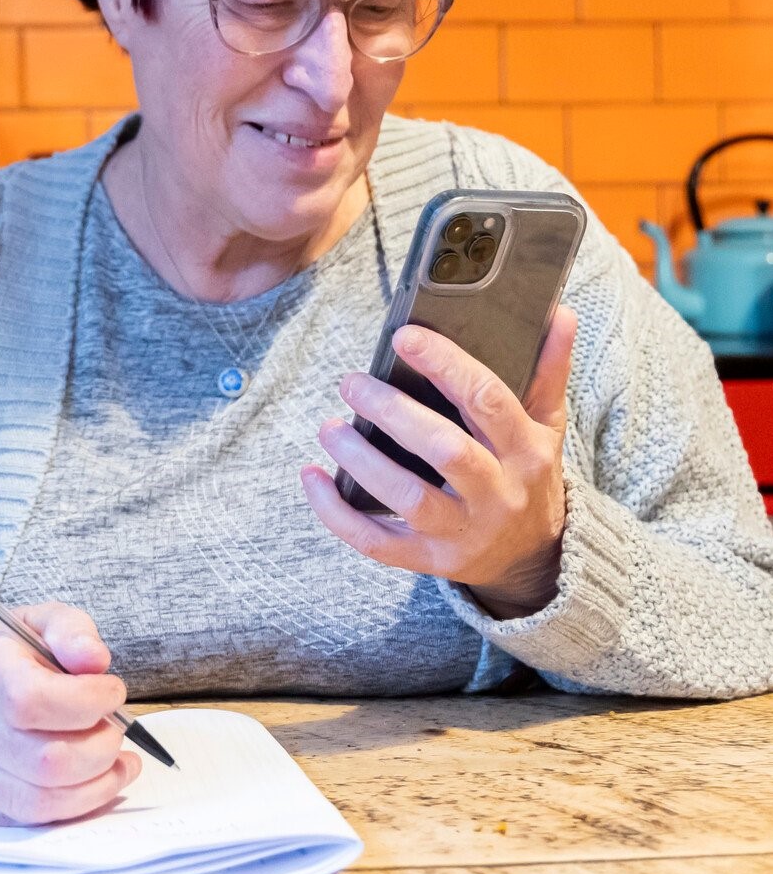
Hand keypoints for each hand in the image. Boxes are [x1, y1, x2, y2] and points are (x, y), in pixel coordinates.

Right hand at [0, 602, 140, 824]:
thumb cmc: (2, 655)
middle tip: (117, 729)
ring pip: (40, 800)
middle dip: (101, 747)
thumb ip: (72, 631)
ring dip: (96, 783)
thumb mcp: (38, 621)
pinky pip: (29, 819)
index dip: (85, 701)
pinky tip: (98, 781)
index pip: (31, 699)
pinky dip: (75, 805)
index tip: (113, 692)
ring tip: (118, 759)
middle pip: (45, 760)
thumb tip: (97, 661)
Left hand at [302, 307, 577, 618]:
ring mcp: (463, 531)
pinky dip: (338, 514)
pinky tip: (313, 478)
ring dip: (362, 461)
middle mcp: (497, 492)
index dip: (445, 364)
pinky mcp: (431, 560)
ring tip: (331, 427)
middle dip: (393, 412)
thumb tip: (560, 313)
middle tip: (352, 382)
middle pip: (445, 450)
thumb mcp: (548, 425)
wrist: (535, 559)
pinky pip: (378, 543)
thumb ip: (549, 370)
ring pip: (408, 497)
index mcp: (526, 450)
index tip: (404, 337)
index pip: (486, 399)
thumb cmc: (530, 475)